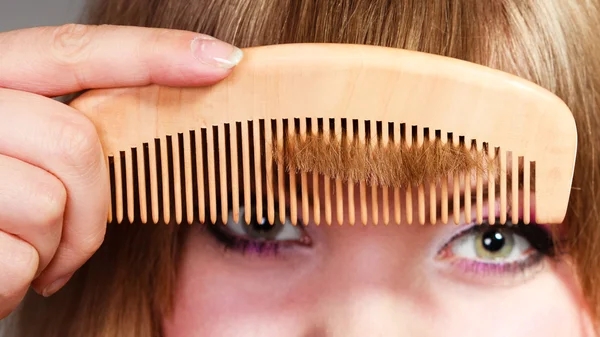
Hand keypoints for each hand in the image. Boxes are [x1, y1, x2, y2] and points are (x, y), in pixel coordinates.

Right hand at [0, 23, 241, 318]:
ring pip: (51, 204)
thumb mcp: (14, 154)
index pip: (73, 51)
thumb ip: (59, 133)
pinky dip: (25, 280)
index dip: (153, 53)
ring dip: (56, 247)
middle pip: (75, 142)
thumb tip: (143, 139)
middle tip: (73, 234)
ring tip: (28, 253)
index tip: (221, 60)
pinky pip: (21, 260)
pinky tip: (4, 274)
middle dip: (94, 203)